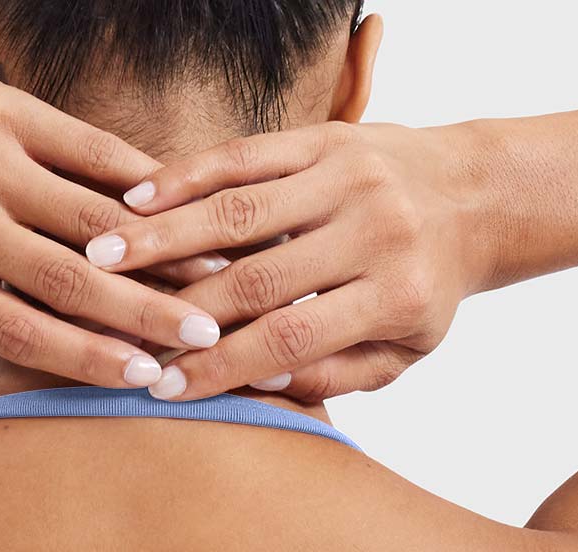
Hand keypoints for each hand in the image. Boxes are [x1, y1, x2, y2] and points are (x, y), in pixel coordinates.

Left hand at [0, 48, 225, 385]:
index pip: (25, 332)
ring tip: (215, 276)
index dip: (90, 359)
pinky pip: (91, 152)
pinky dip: (143, 185)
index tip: (149, 378)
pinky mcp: (8, 110)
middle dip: (144, 314)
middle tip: (205, 338)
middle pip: (67, 280)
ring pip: (91, 217)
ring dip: (161, 249)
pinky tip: (188, 208)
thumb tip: (71, 364)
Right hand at [87, 122, 483, 400]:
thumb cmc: (424, 289)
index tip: (166, 390)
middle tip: (115, 331)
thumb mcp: (401, 353)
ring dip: (165, 236)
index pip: (292, 338)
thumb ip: (333, 377)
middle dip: (179, 310)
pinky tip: (137, 199)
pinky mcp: (326, 135)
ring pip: (241, 210)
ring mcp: (348, 176)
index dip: (224, 367)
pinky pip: (246, 154)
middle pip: (257, 278)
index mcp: (395, 295)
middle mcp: (373, 230)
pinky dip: (188, 176)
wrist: (475, 195)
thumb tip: (259, 387)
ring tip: (102, 258)